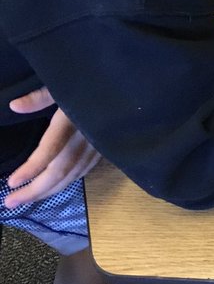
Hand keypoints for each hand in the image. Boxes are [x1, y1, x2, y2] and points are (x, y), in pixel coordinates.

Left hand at [5, 88, 100, 208]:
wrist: (131, 84)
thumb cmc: (94, 81)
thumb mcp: (65, 82)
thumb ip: (40, 96)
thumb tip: (14, 106)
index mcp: (73, 119)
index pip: (51, 150)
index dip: (31, 168)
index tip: (11, 183)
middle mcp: (86, 136)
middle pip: (61, 169)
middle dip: (36, 190)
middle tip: (10, 202)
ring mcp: (99, 143)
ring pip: (74, 173)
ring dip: (50, 189)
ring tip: (26, 198)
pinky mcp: (107, 146)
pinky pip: (86, 169)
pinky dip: (69, 180)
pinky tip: (56, 185)